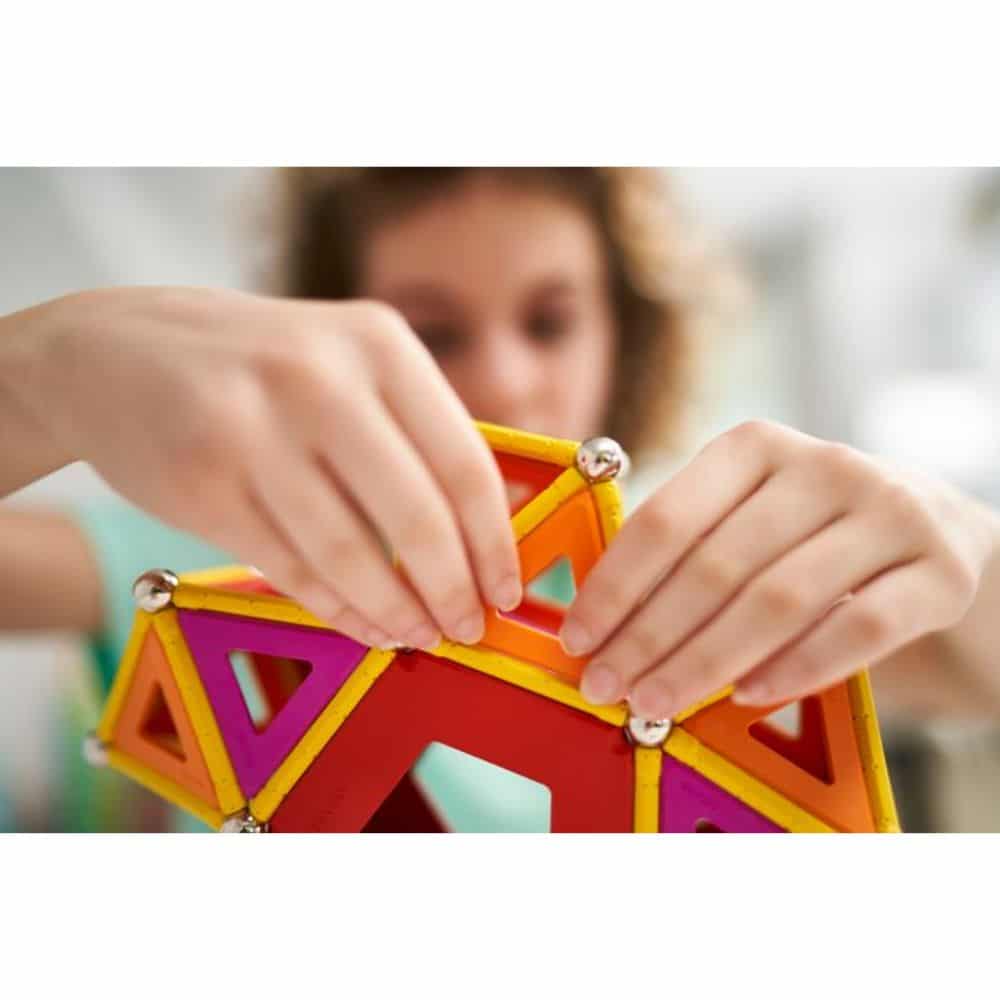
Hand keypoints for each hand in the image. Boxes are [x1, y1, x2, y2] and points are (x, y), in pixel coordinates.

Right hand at [7, 287, 521, 648]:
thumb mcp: (347, 362)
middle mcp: (319, 376)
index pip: (464, 461)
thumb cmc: (260, 366)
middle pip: (416, 514)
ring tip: (416, 635)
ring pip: (349, 552)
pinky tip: (362, 624)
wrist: (113, 350)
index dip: (494, 542)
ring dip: (394, 610)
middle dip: (452, 589)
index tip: (506, 591)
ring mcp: (252, 428)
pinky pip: (289, 566)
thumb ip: (416, 430)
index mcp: (378, 343)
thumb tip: (495, 525)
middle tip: (466, 628)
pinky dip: (335, 608)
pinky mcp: (201, 481)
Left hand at [560, 420, 993, 717]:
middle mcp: (823, 465)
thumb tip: (601, 630)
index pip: (666, 519)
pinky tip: (748, 696)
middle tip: (605, 687)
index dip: (614, 586)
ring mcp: (890, 512)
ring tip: (656, 702)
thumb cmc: (812, 536)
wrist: (939, 536)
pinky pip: (859, 629)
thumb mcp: (749, 518)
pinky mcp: (941, 569)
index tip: (576, 641)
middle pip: (715, 565)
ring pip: (778, 599)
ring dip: (705, 662)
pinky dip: (796, 668)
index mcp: (754, 447)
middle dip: (648, 636)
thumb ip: (688, 555)